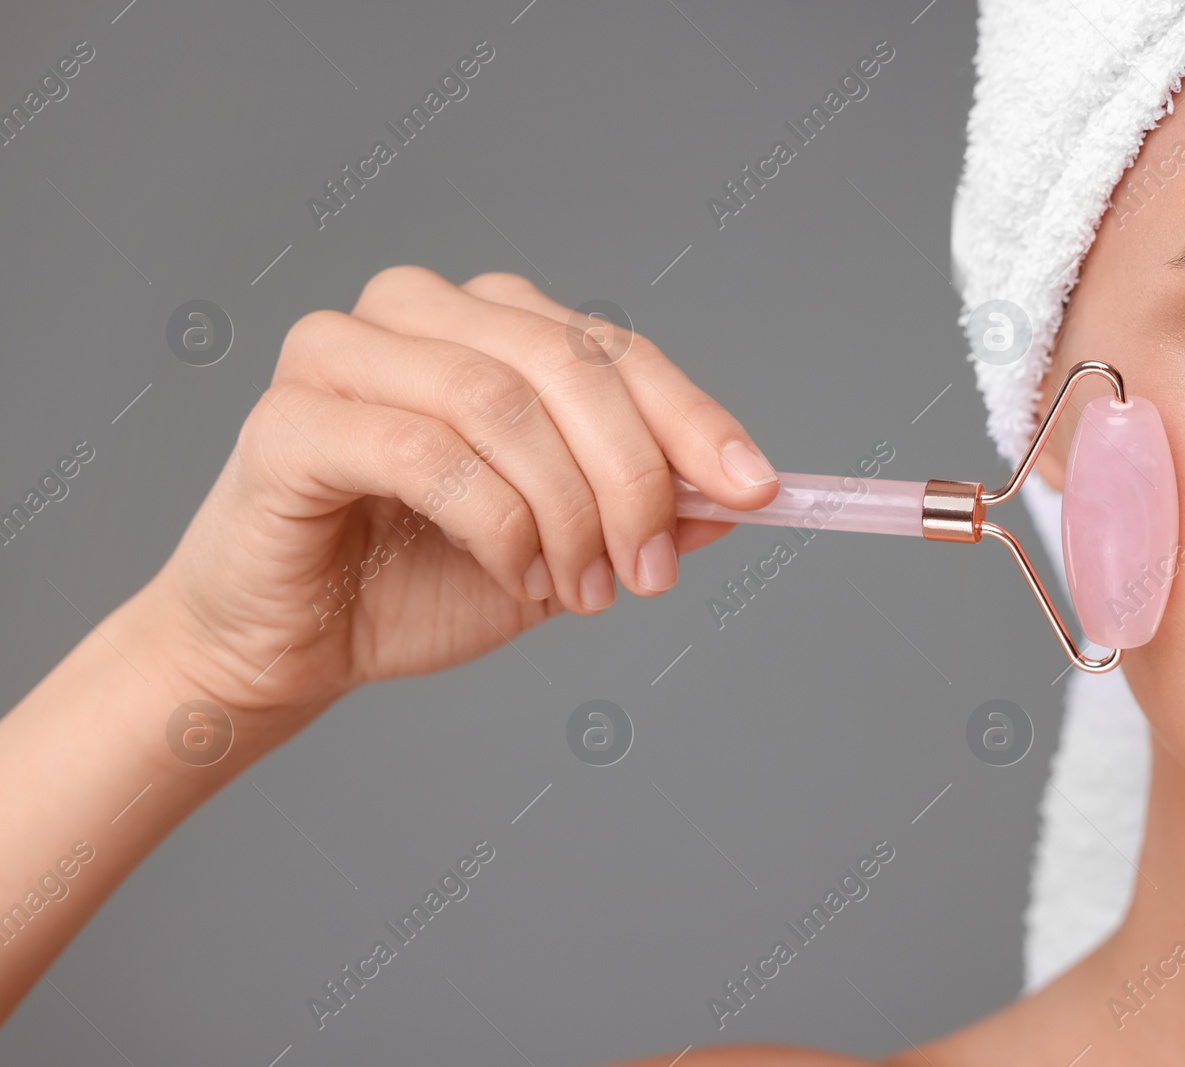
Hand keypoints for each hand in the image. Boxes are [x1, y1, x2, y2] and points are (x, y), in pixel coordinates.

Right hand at [146, 265, 778, 754]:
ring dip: (565, 512)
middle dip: (633, 477)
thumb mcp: (563, 548)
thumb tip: (737, 497)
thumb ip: (642, 512)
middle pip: (567, 362)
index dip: (691, 417)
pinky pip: (427, 452)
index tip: (756, 487)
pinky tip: (515, 574)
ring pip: (501, 401)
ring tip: (578, 589)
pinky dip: (496, 523)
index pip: (613, 348)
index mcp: (487, 322)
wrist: (293, 643)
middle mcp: (417, 312)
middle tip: (651, 569)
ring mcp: (342, 352)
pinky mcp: (291, 417)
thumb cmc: (415, 581)